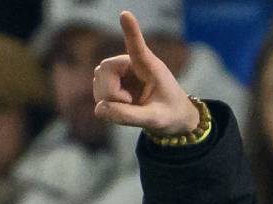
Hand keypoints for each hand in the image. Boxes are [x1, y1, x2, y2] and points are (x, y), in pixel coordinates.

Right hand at [93, 11, 199, 134]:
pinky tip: (123, 105)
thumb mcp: (155, 120)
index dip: (131, 31)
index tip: (126, 14)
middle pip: (105, 70)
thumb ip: (128, 116)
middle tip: (129, 104)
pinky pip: (98, 91)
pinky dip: (106, 103)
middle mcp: (132, 63)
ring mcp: (121, 71)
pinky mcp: (113, 81)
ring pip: (98, 80)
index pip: (138, 46)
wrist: (174, 117)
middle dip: (111, 93)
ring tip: (130, 105)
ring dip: (109, 98)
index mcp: (150, 66)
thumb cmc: (171, 114)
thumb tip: (99, 108)